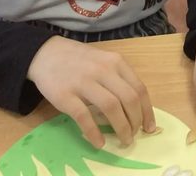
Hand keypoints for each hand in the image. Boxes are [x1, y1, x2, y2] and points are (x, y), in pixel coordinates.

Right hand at [28, 36, 155, 147]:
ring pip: (111, 107)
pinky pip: (84, 117)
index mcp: (115, 62)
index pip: (139, 88)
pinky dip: (94, 133)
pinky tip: (99, 143)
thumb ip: (117, 78)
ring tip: (124, 140)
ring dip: (121, 128)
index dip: (147, 111)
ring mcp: (84, 82)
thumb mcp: (103, 61)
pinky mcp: (65, 95)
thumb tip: (133, 108)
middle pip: (128, 99)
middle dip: (136, 122)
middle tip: (134, 135)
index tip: (149, 127)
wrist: (45, 53)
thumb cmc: (78, 59)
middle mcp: (103, 70)